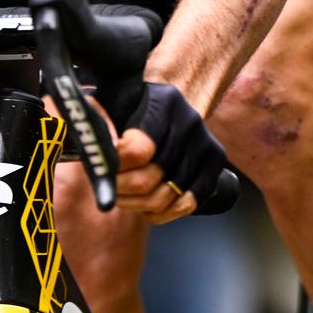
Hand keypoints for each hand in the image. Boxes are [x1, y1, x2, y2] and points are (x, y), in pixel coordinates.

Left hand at [113, 83, 224, 224]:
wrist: (161, 110)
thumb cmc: (127, 108)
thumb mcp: (109, 104)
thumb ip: (98, 122)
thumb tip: (99, 153)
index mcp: (164, 101)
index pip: (137, 151)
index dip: (114, 167)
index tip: (102, 167)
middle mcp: (190, 121)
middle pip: (149, 179)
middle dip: (120, 188)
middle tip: (108, 187)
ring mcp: (205, 145)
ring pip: (164, 197)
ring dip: (135, 204)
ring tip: (121, 195)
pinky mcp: (214, 166)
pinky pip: (185, 205)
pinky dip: (159, 211)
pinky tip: (144, 203)